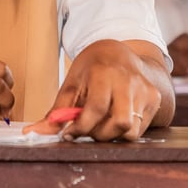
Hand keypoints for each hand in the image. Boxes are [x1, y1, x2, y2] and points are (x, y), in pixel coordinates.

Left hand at [23, 40, 163, 141]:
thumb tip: (33, 133)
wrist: (119, 52)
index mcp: (105, 73)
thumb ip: (56, 111)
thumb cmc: (92, 68)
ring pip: (131, 131)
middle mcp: (129, 81)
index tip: (68, 133)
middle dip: (98, 134)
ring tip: (100, 124)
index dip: (80, 127)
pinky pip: (140, 129)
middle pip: (119, 123)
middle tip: (86, 129)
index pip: (96, 109)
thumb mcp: (71, 83)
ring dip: (111, 135)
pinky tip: (113, 118)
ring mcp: (145, 90)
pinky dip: (123, 131)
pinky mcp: (154, 99)